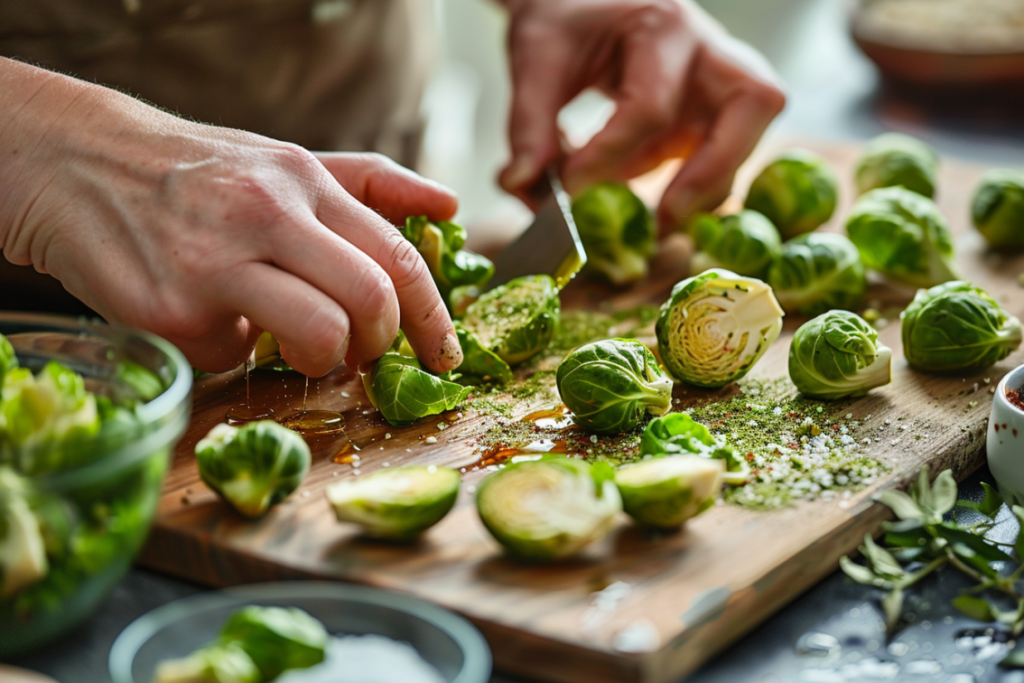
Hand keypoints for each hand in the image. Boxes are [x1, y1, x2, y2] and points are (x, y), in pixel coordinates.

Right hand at [0, 59, 461, 376]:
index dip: (433, 315)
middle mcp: (268, 214)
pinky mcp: (172, 308)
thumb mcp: (284, 162)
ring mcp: (218, 261)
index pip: (398, 255)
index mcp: (306, 182)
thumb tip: (450, 207)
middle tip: (362, 353)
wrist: (77, 163)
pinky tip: (207, 318)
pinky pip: (232, 356)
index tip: (444, 354)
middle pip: (372, 298)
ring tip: (293, 345)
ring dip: (320, 359)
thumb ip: (370, 184)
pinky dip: (231, 351)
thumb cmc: (199, 174)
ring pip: (320, 334)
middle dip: (382, 344)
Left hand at [498, 0, 785, 231]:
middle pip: (755, 102)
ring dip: (706, 187)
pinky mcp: (707, 115)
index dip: (608, 155)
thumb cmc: (565, 16)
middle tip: (666, 216)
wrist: (580, 3)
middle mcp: (707, 48)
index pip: (649, 104)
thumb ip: (529, 122)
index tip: (567, 188)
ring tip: (654, 222)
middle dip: (712, 168)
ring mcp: (716, 84)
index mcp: (663, 24)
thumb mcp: (536, 54)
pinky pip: (718, 158)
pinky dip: (687, 187)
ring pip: (746, 137)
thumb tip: (523, 184)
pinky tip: (645, 201)